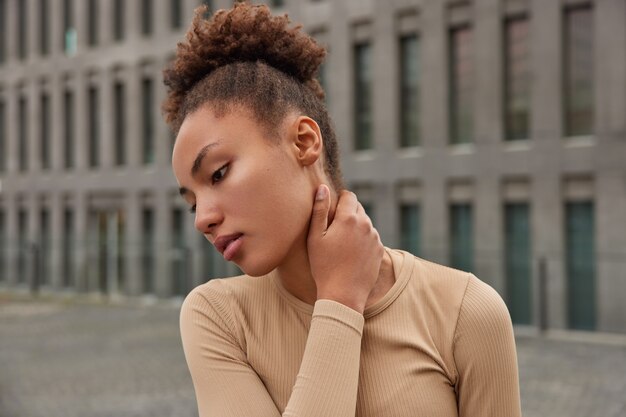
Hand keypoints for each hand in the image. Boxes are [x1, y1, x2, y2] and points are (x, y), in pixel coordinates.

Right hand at [307, 184, 384, 313]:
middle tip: (334, 230)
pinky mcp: (380, 250)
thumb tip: (323, 188)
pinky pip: (371, 237)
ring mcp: (375, 238)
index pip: (349, 196)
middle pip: (358, 208)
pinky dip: (363, 240)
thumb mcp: (315, 237)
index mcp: (349, 218)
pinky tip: (351, 254)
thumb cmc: (324, 266)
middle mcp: (366, 224)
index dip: (340, 200)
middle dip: (347, 213)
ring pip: (365, 223)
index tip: (332, 210)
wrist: (343, 294)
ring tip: (342, 245)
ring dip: (356, 227)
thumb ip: (320, 210)